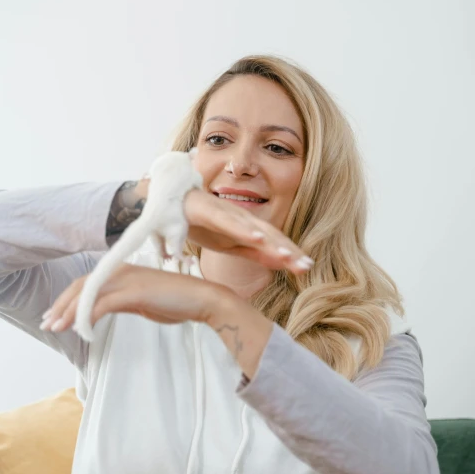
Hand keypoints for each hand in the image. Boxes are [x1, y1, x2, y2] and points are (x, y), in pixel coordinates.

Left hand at [40, 264, 225, 333]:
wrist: (202, 299)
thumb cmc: (176, 301)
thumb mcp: (142, 300)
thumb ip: (121, 301)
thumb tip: (103, 310)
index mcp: (122, 270)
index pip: (86, 283)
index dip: (67, 299)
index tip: (54, 315)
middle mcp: (121, 270)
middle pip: (81, 287)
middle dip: (61, 306)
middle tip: (47, 324)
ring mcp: (127, 279)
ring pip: (88, 295)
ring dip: (69, 313)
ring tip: (57, 329)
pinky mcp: (134, 291)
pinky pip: (102, 305)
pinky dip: (88, 319)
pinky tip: (83, 333)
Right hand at [183, 189, 312, 272]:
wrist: (167, 204)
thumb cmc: (199, 223)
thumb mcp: (228, 244)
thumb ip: (252, 252)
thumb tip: (278, 263)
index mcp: (247, 228)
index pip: (274, 242)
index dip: (291, 255)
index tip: (307, 269)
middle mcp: (241, 218)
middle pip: (270, 236)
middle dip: (289, 251)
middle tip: (307, 267)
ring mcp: (226, 213)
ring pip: (253, 229)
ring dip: (272, 242)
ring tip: (289, 256)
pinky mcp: (209, 211)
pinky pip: (228, 222)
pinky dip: (243, 230)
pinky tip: (257, 238)